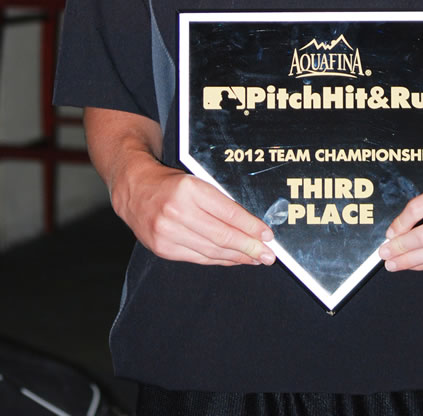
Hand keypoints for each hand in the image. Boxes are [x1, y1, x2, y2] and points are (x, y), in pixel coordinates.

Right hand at [115, 161, 275, 266]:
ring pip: (211, 251)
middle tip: (268, 255)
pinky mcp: (163, 248)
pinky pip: (198, 258)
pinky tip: (233, 260)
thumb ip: (219, 199)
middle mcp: (177, 211)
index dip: (251, 227)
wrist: (135, 191)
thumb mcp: (197, 180)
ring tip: (255, 259)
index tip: (267, 235)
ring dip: (237, 257)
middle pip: (222, 236)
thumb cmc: (171, 183)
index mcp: (190, 189)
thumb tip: (249, 223)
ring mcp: (168, 232)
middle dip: (249, 248)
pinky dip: (218, 261)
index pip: (229, 213)